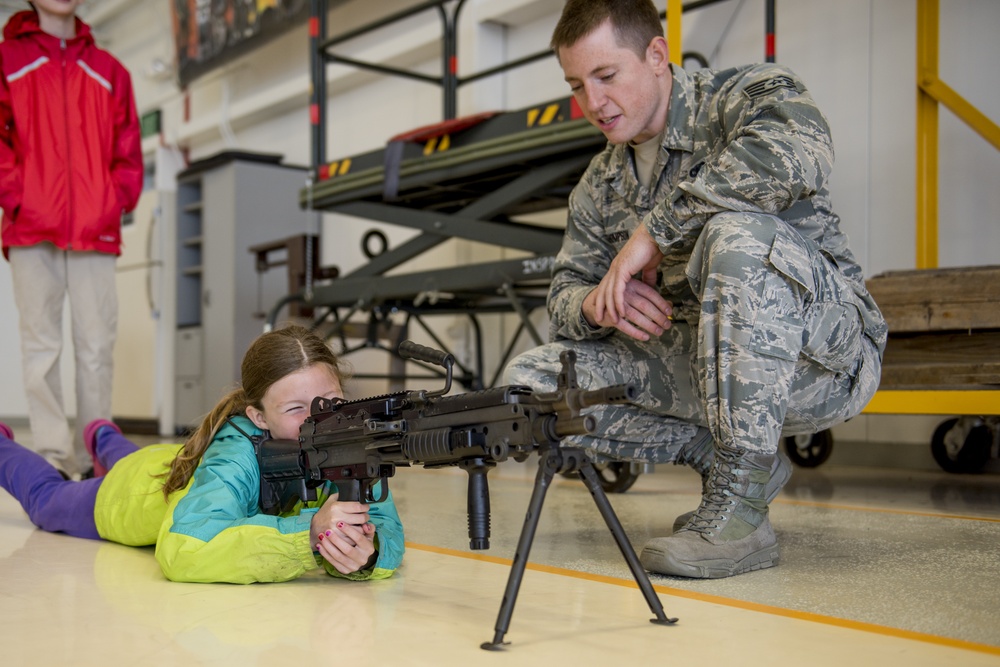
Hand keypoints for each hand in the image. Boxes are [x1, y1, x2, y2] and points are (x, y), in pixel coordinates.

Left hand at [310, 492, 376, 573]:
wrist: (358, 557)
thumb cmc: (361, 541)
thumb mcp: (367, 534)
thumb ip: (368, 528)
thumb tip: (366, 525)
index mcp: (369, 549)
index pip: (359, 539)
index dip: (349, 530)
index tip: (339, 523)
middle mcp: (362, 559)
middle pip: (348, 549)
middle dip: (336, 539)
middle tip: (328, 530)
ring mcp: (353, 566)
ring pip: (338, 556)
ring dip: (328, 546)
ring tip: (321, 536)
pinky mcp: (345, 570)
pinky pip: (332, 562)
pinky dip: (324, 553)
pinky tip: (319, 544)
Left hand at [586, 226, 671, 340]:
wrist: (654, 237)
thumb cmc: (652, 249)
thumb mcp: (649, 267)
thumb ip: (648, 277)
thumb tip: (651, 287)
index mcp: (618, 267)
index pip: (608, 286)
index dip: (605, 299)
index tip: (604, 310)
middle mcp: (614, 268)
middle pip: (603, 291)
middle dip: (600, 306)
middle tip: (598, 319)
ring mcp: (617, 269)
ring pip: (608, 292)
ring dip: (609, 308)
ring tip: (610, 320)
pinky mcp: (622, 269)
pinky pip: (617, 290)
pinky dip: (618, 302)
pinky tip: (620, 312)